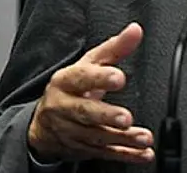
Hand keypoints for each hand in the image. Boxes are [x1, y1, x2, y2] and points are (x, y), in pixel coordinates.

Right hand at [28, 23, 154, 163]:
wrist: (43, 122)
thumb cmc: (71, 87)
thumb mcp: (88, 63)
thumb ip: (114, 48)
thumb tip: (135, 30)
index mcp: (65, 82)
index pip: (81, 78)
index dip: (99, 78)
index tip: (119, 77)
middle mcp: (65, 107)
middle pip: (85, 113)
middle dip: (106, 116)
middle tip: (126, 118)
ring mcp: (72, 131)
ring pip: (97, 136)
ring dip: (122, 139)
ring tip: (143, 138)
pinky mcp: (82, 149)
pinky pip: (105, 153)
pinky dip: (126, 156)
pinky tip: (143, 154)